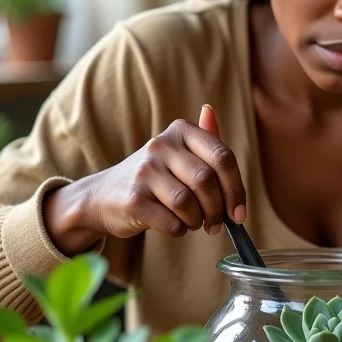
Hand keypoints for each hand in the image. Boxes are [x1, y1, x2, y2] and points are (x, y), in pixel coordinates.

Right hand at [43, 105, 245, 252]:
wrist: (102, 196)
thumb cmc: (154, 177)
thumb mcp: (177, 152)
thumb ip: (203, 140)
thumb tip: (211, 112)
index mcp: (180, 131)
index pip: (222, 157)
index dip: (237, 188)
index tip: (239, 212)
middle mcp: (160, 146)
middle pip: (207, 181)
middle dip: (218, 209)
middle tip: (217, 224)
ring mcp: (144, 172)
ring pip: (189, 204)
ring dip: (197, 221)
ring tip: (192, 222)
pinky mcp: (133, 200)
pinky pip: (172, 223)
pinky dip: (180, 230)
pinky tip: (174, 225)